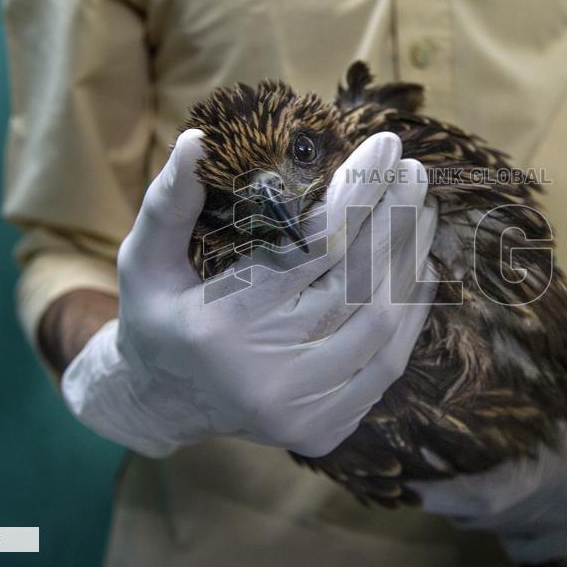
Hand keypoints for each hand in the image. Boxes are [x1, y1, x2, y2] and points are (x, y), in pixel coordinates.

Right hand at [61, 130, 437, 457]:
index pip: (314, 245)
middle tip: (413, 170)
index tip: (384, 146)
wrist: (162, 404)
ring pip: (382, 324)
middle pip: (358, 282)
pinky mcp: (325, 428)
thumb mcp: (145, 258)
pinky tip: (419, 266)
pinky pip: (388, 363)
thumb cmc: (157, 317)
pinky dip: (411, 311)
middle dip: (394, 218)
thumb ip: (168, 201)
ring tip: (421, 209)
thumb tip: (196, 139)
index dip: (359, 191)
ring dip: (410, 260)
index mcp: (222, 325)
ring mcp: (301, 410)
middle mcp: (266, 374)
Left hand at [410, 353, 566, 563]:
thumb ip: (506, 368)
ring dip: (469, 506)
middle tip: (414, 467)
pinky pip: (522, 543)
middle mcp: (565, 502)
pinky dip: (503, 522)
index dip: (435, 488)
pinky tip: (508, 491)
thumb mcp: (558, 368)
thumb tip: (444, 348)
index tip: (402, 471)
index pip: (480, 491)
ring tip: (458, 470)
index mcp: (557, 457)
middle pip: (481, 513)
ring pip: (497, 528)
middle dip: (441, 493)